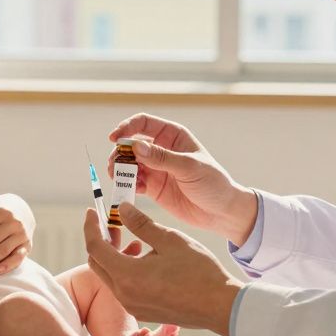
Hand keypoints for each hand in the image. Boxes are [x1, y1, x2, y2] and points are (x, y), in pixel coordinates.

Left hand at [83, 203, 242, 332]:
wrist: (220, 306)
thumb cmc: (200, 271)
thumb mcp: (170, 240)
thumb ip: (140, 224)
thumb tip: (120, 209)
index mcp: (127, 276)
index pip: (95, 247)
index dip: (91, 226)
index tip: (92, 212)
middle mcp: (124, 295)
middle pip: (97, 264)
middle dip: (100, 241)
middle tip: (113, 224)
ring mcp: (133, 306)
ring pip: (110, 277)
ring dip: (115, 256)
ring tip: (136, 242)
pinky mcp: (143, 312)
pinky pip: (124, 289)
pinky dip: (126, 271)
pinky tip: (145, 261)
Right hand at [108, 113, 258, 242]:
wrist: (221, 212)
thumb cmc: (213, 182)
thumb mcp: (189, 167)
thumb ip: (162, 158)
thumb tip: (135, 146)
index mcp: (173, 136)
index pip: (143, 123)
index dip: (126, 127)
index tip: (114, 138)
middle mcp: (161, 150)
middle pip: (131, 144)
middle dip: (120, 152)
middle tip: (115, 165)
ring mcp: (156, 169)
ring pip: (129, 163)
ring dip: (120, 169)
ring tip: (118, 177)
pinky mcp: (153, 187)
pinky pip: (133, 182)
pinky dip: (127, 184)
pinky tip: (131, 189)